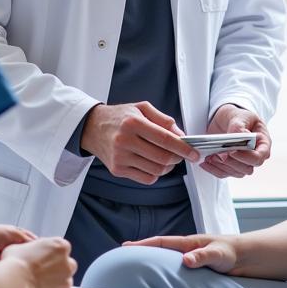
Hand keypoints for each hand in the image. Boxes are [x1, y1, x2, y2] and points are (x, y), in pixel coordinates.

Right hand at [2, 236, 76, 287]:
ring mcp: (65, 284)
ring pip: (63, 286)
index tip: (42, 261)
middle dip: (57, 272)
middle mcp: (68, 265)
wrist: (12, 282)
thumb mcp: (21, 246)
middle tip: (40, 275)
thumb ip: (32, 249)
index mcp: (61, 247)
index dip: (51, 257)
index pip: (62, 251)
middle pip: (67, 268)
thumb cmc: (14, 263)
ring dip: (53, 287)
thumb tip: (27, 254)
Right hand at [80, 102, 198, 183]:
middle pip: (162, 158)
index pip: (165, 139)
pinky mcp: (117, 170)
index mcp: (133, 123)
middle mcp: (124, 141)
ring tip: (167, 158)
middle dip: (178, 158)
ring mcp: (120, 158)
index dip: (183, 148)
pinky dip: (156, 174)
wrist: (92, 127)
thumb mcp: (142, 108)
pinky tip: (153, 163)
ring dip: (168, 167)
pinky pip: (146, 178)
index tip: (194, 153)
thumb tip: (181, 136)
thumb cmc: (120, 117)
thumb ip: (164, 120)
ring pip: (156, 171)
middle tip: (181, 154)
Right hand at [126, 233, 239, 273]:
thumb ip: (203, 256)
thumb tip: (185, 260)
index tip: (126, 246)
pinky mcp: (194, 270)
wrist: (245, 258)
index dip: (143, 244)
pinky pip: (175, 272)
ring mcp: (189, 260)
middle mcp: (186, 250)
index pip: (162, 242)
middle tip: (122, 258)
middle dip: (141, 252)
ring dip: (152, 263)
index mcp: (189, 243)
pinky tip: (157, 281)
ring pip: (166, 261)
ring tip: (134, 270)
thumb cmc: (231, 252)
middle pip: (159, 251)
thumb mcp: (218, 254)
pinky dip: (164, 274)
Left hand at [200, 104, 270, 178]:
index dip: (246, 157)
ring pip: (235, 173)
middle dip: (232, 162)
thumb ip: (239, 128)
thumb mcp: (240, 117)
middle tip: (220, 153)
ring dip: (222, 166)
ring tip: (211, 156)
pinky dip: (214, 169)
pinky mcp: (230, 165)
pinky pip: (224, 173)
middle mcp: (254, 155)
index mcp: (262, 143)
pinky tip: (206, 162)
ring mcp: (242, 161)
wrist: (225, 118)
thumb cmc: (238, 116)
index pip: (259, 157)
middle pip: (247, 168)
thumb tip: (238, 139)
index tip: (232, 151)